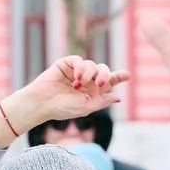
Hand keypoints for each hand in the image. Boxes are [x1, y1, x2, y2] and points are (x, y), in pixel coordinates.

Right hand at [8, 57, 128, 129]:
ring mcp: (76, 71)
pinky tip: (76, 79)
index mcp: (92, 91)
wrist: (42, 103)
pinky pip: (79, 60)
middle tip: (100, 83)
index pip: (109, 82)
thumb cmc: (62, 108)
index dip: (118, 77)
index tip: (127, 75)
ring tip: (79, 85)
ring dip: (89, 74)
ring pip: (92, 65)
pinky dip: (81, 68)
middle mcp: (86, 80)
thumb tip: (118, 97)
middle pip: (103, 70)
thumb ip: (102, 101)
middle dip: (105, 75)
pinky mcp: (67, 64)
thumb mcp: (86, 108)